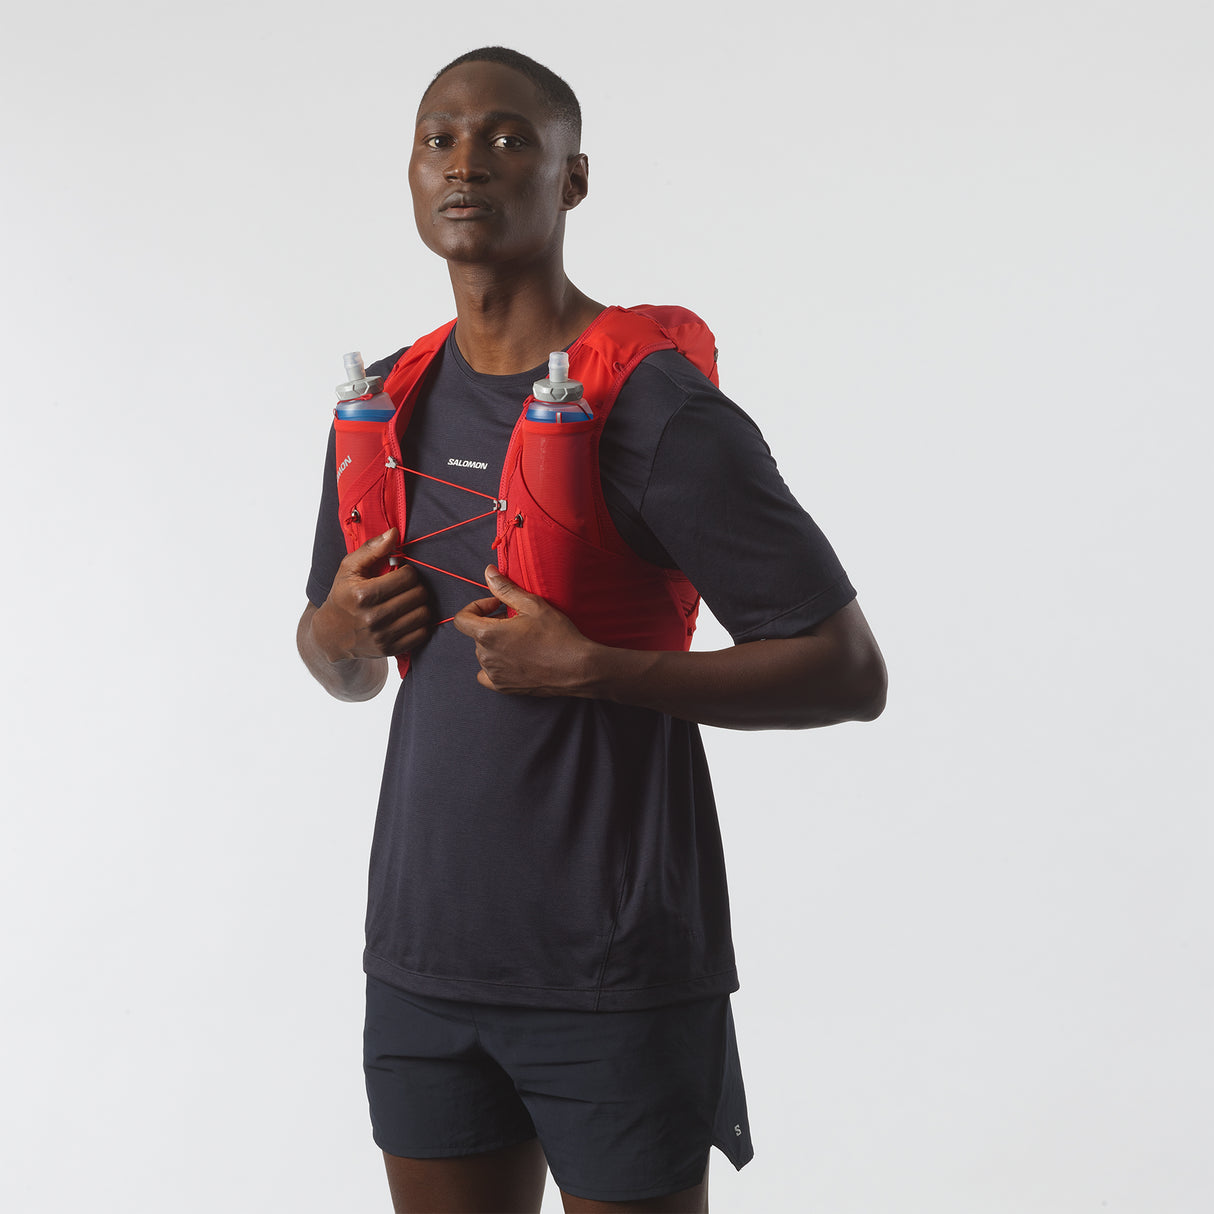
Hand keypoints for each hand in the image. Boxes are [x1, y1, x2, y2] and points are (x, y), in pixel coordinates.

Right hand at [312, 529, 432, 660]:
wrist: (331, 635)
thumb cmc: (343, 596)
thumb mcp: (349, 569)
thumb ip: (371, 549)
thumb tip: (394, 533)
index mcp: (362, 595)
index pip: (407, 577)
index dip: (408, 571)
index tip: (401, 573)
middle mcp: (374, 618)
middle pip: (418, 594)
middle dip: (416, 586)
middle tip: (407, 587)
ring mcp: (383, 636)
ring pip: (423, 614)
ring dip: (421, 604)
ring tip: (409, 600)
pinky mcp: (391, 650)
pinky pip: (422, 633)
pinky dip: (421, 623)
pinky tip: (410, 616)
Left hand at [452, 566, 596, 695]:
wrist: (577, 667)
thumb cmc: (556, 635)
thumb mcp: (532, 604)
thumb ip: (505, 589)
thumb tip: (488, 572)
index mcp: (488, 634)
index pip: (462, 619)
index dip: (477, 607)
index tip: (496, 606)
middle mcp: (486, 656)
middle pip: (477, 635)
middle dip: (492, 624)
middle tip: (517, 620)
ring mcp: (494, 674)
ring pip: (484, 653)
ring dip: (496, 643)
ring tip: (520, 639)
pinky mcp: (504, 687)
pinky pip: (487, 675)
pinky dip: (495, 665)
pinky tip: (512, 659)